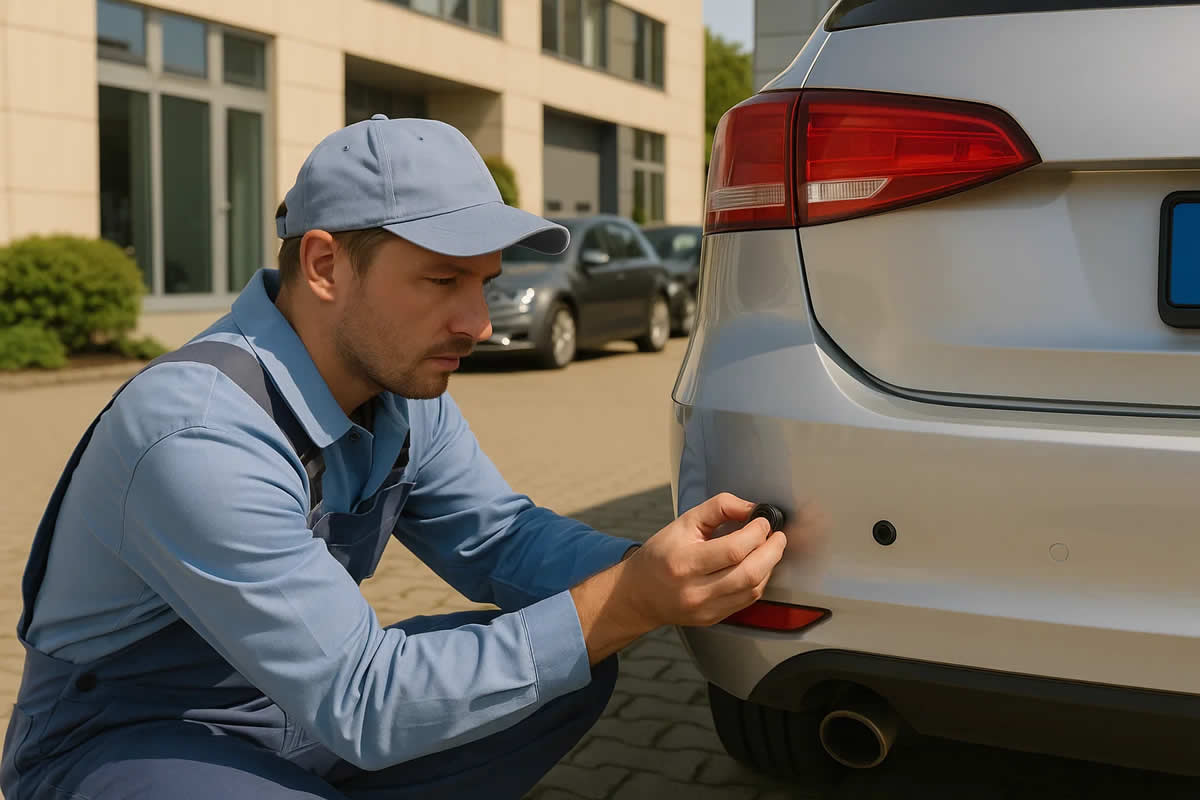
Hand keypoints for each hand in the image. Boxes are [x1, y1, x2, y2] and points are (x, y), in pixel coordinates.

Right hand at [622, 493, 787, 628]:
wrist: (639, 594)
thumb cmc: (660, 555)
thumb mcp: (683, 522)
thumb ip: (719, 508)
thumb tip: (751, 508)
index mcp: (684, 562)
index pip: (733, 549)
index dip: (757, 532)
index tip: (762, 521)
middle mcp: (695, 590)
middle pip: (749, 573)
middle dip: (772, 551)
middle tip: (777, 536)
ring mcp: (705, 608)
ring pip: (753, 589)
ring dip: (769, 566)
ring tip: (769, 549)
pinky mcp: (713, 618)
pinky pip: (747, 600)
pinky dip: (758, 581)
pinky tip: (757, 567)